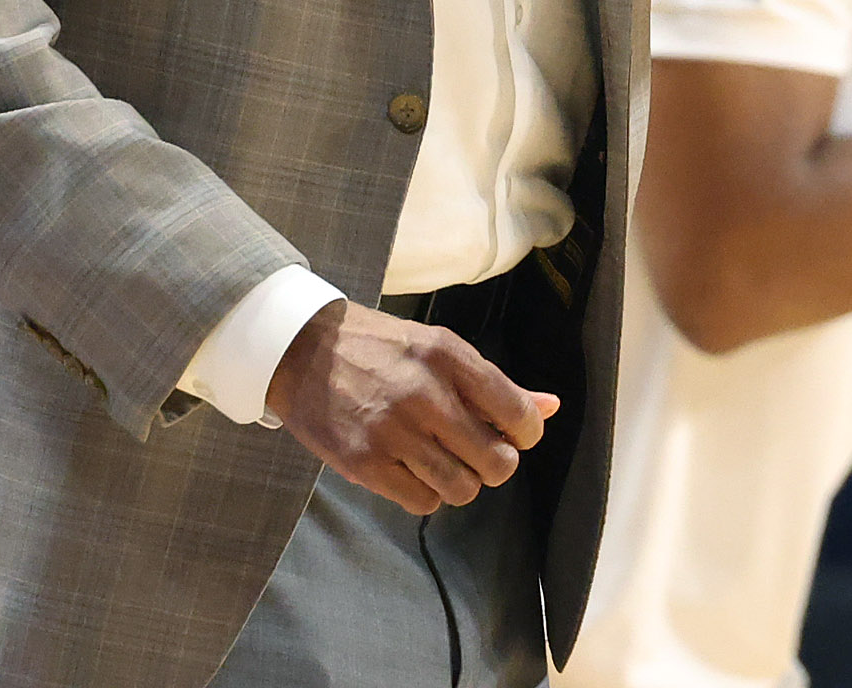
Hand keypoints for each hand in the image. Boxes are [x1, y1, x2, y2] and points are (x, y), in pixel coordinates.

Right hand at [265, 300, 558, 515]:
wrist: (300, 349)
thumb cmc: (379, 348)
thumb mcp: (438, 348)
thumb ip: (495, 383)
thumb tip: (551, 407)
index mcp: (448, 356)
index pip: (519, 415)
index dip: (524, 434)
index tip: (510, 434)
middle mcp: (424, 393)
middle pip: (497, 463)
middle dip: (493, 463)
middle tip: (473, 451)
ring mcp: (393, 431)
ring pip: (463, 490)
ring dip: (458, 481)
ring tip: (438, 459)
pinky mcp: (364, 463)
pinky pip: (423, 503)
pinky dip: (424, 493)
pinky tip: (409, 468)